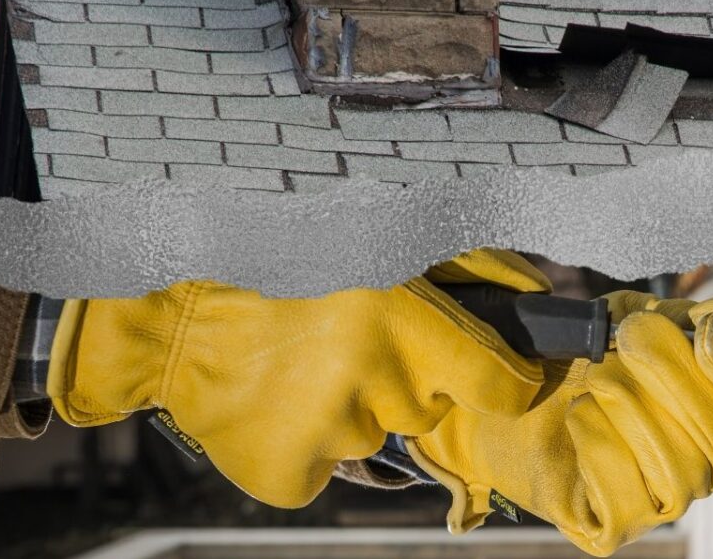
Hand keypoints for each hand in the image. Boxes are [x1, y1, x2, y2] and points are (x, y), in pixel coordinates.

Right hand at [46, 249, 549, 508]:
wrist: (171, 306)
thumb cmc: (285, 256)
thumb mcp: (383, 238)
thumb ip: (474, 267)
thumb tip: (541, 296)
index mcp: (406, 325)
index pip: (503, 387)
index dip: (508, 383)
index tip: (500, 376)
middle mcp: (376, 387)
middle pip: (428, 409)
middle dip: (404, 381)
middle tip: (350, 337)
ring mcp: (330, 437)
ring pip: (372, 437)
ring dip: (349, 407)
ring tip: (300, 359)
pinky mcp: (288, 475)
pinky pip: (325, 469)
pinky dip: (306, 443)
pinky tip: (274, 396)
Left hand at [407, 290, 712, 556]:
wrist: (513, 393)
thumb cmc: (584, 355)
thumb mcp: (643, 315)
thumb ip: (708, 314)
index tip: (702, 331)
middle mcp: (705, 459)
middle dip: (667, 373)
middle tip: (625, 343)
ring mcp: (665, 496)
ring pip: (678, 462)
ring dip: (626, 403)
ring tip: (594, 381)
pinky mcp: (618, 524)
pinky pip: (627, 491)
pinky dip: (597, 442)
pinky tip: (580, 420)